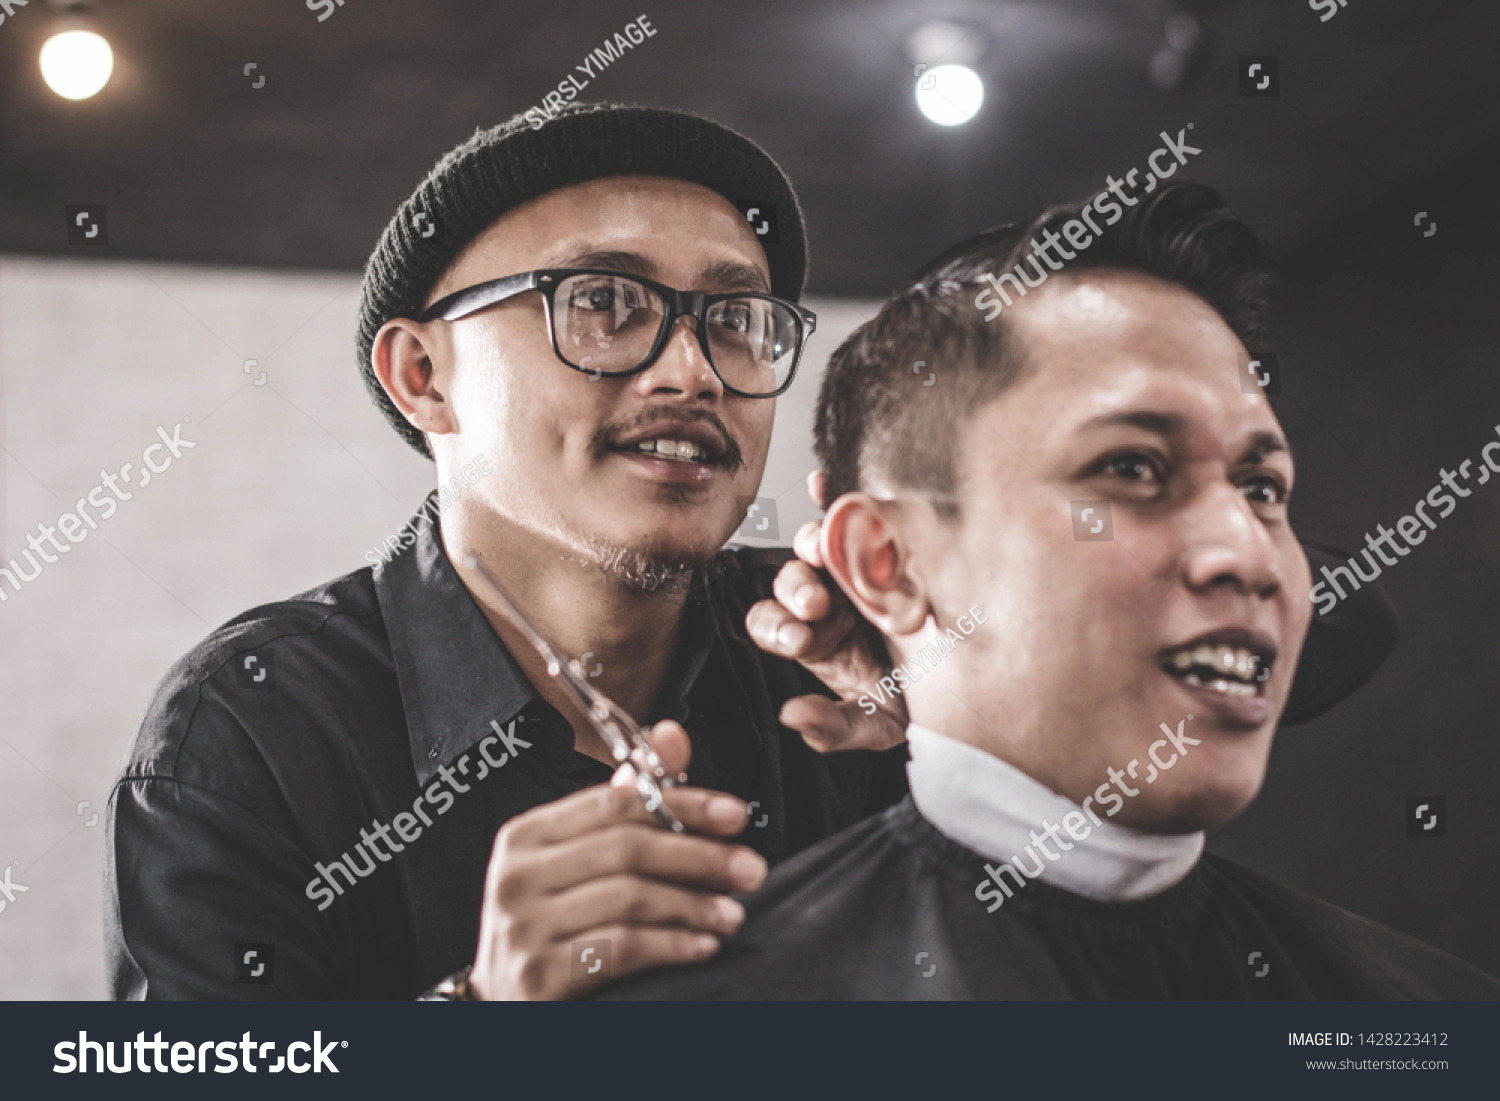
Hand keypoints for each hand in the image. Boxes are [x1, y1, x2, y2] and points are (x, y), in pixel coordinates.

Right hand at [469, 721, 766, 999]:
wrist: (504, 1002)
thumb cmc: (552, 924)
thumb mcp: (580, 859)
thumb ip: (627, 801)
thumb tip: (670, 735)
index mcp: (527, 833)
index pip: (616, 802)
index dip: (683, 803)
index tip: (735, 815)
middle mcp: (516, 874)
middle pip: (626, 848)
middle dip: (700, 856)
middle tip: (749, 868)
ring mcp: (522, 926)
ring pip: (628, 898)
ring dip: (693, 904)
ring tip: (732, 913)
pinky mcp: (537, 975)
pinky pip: (619, 949)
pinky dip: (672, 944)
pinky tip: (702, 946)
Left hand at [745, 473, 907, 753]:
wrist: (972, 678)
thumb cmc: (918, 698)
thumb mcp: (878, 724)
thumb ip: (834, 727)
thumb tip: (794, 717)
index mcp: (816, 639)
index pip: (773, 624)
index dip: (777, 628)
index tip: (798, 641)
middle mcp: (828, 599)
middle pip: (792, 579)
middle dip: (797, 589)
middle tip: (815, 605)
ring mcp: (854, 567)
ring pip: (817, 544)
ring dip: (815, 545)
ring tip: (828, 555)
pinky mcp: (884, 541)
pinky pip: (851, 513)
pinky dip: (829, 495)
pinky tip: (822, 486)